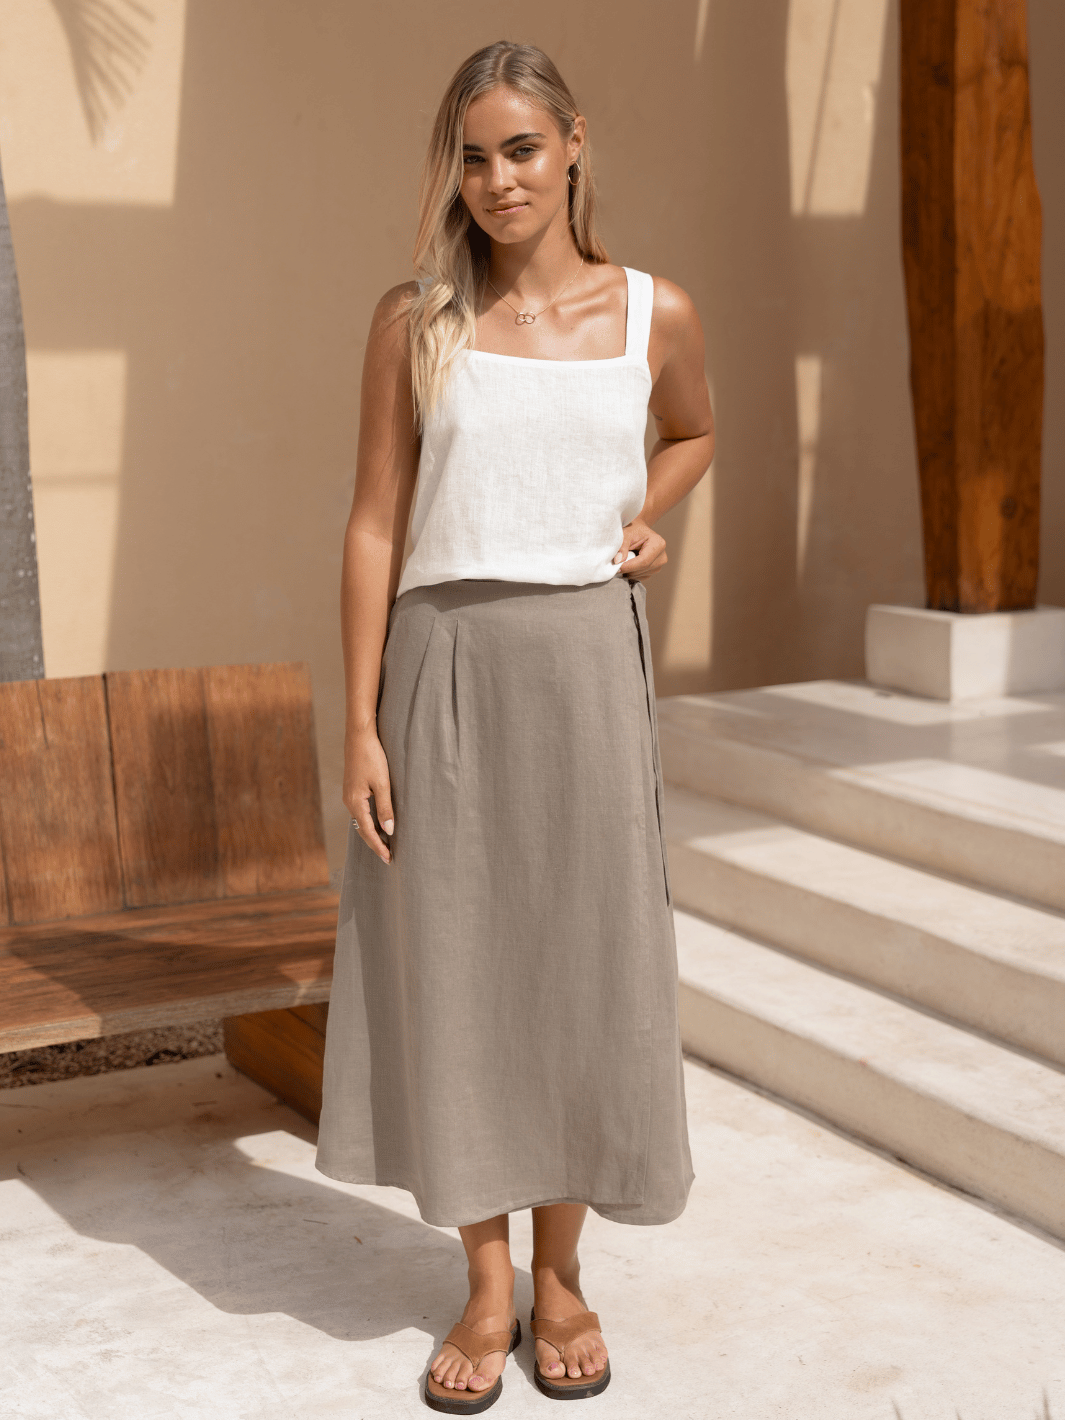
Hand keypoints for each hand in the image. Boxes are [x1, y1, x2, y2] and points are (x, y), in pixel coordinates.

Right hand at [343, 726, 393, 864]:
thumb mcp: (383, 784)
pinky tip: (378, 823)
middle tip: (388, 857)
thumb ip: (386, 808)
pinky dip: (369, 821)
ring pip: (361, 820)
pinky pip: (360, 811)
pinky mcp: (352, 788)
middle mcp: (349, 801)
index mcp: (355, 802)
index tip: (389, 859)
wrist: (359, 735)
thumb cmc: (372, 757)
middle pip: (362, 829)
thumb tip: (389, 831)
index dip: (379, 846)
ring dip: (372, 833)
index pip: (368, 831)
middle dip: (375, 843)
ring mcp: (349, 795)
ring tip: (385, 843)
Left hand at [612, 518, 667, 580]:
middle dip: (627, 568)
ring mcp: (659, 565)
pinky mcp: (654, 571)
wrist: (640, 532)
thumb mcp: (626, 534)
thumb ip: (622, 547)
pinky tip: (629, 563)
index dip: (629, 566)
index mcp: (658, 544)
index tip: (617, 567)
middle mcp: (662, 557)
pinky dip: (632, 573)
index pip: (644, 561)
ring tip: (624, 560)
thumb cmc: (634, 531)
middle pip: (642, 569)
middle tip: (616, 563)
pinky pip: (640, 577)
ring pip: (640, 574)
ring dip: (628, 570)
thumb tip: (618, 561)